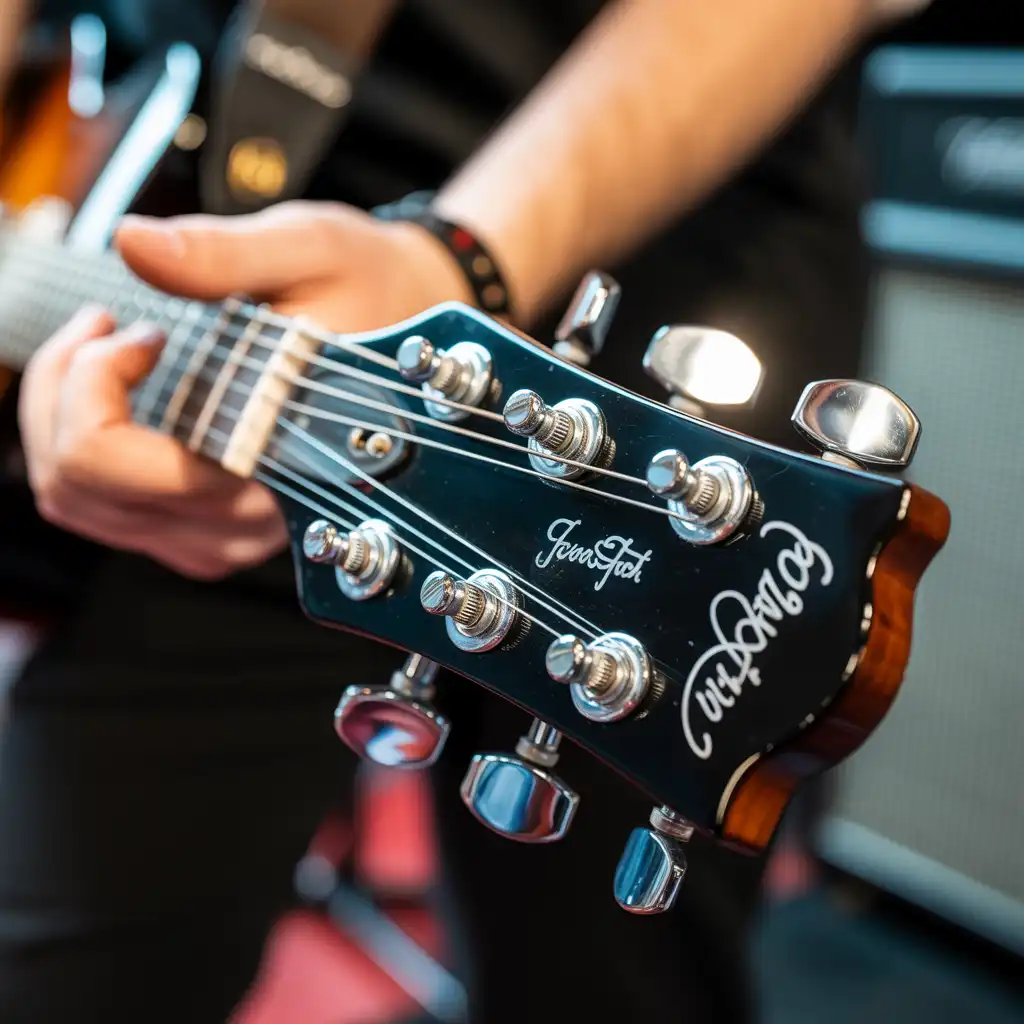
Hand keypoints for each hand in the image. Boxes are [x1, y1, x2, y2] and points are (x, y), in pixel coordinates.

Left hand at [19, 201, 473, 578]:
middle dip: (64, 392)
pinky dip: (84, 448)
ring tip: (109, 355)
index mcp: (271, 460)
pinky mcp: (209, 531)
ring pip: (79, 505)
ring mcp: (222, 534)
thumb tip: (136, 244)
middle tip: (107, 330)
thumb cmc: (372, 294)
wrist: (413, 343)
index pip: (114, 464)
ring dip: (65, 419)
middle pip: (78, 488)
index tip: (139, 331)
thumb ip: (223, 254)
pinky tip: (118, 397)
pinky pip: (105, 512)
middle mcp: (242, 518)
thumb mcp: (309, 251)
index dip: (94, 383)